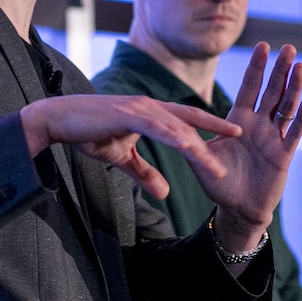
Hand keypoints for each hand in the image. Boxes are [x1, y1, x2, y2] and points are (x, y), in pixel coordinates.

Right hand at [20, 93, 242, 197]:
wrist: (59, 121)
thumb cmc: (89, 133)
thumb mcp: (122, 158)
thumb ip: (144, 173)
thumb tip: (164, 193)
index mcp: (151, 113)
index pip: (188, 119)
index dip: (212, 125)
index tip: (236, 133)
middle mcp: (150, 107)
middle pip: (189, 122)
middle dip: (215, 134)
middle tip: (242, 142)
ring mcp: (139, 108)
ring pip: (177, 128)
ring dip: (198, 147)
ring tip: (217, 166)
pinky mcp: (127, 114)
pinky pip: (156, 127)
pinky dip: (173, 137)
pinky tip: (189, 148)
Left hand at [202, 43, 301, 250]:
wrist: (237, 209)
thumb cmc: (220, 183)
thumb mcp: (200, 159)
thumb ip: (189, 140)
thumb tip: (169, 123)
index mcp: (239, 121)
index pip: (249, 88)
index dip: (256, 68)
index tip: (263, 45)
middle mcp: (259, 125)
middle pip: (272, 92)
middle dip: (280, 70)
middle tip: (289, 48)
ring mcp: (273, 139)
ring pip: (286, 108)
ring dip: (294, 88)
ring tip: (301, 67)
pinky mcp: (283, 156)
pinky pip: (292, 134)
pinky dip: (300, 119)